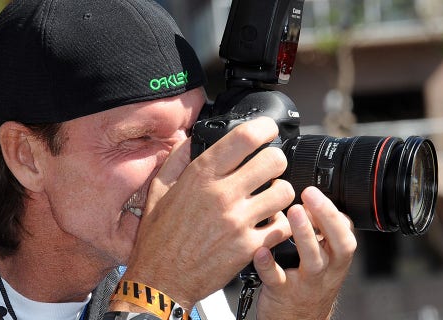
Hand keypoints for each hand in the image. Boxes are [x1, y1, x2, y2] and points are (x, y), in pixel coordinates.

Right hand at [121, 117, 294, 307]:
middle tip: (269, 168)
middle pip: (274, 161)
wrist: (161, 280)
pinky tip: (267, 224)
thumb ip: (176, 159)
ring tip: (268, 198)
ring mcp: (238, 221)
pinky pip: (283, 226)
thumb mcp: (158, 190)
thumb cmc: (159, 238)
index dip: (265, 128)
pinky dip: (280, 224)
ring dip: (280, 193)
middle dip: (276, 161)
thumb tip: (190, 138)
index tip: (268, 130)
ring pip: (284, 192)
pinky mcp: (249, 247)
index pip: (245, 138)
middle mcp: (221, 194)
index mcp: (201, 176)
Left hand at [254, 186, 356, 319]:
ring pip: (313, 261)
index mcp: (335, 259)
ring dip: (305, 235)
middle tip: (309, 194)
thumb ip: (315, 232)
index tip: (314, 191)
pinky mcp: (283, 293)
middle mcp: (326, 271)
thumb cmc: (305, 285)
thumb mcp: (319, 259)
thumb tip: (302, 199)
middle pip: (339, 244)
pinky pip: (276, 279)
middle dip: (327, 217)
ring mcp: (306, 283)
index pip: (346, 233)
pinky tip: (260, 251)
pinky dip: (268, 265)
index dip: (334, 212)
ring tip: (292, 212)